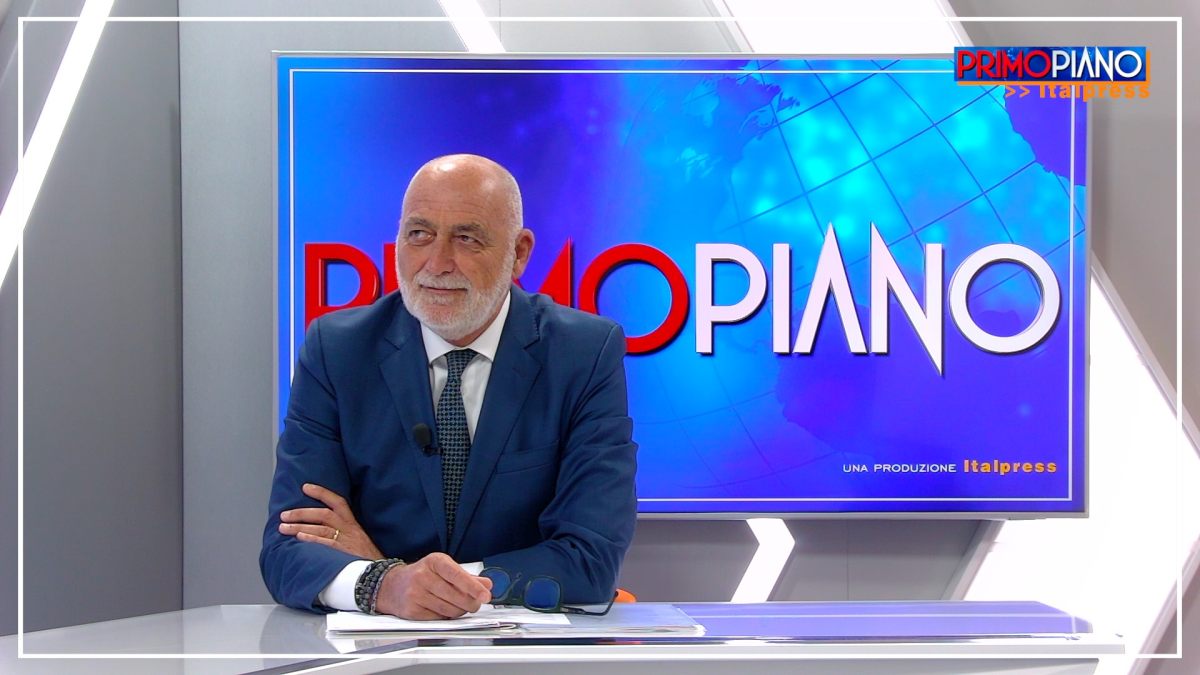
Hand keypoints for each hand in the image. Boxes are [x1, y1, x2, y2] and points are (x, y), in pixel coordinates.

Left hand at [278, 483, 383, 559]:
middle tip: (284, 515)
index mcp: (352, 525)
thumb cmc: (367, 560)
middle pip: (323, 514)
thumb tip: (316, 533)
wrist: (382, 575)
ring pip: (321, 528)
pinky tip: (299, 538)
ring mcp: (347, 541)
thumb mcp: (357, 541)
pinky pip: (326, 543)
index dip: (322, 493)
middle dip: (301, 513)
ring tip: (283, 528)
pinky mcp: (344, 553)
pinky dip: (312, 540)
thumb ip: (341, 535)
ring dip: (300, 527)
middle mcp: (349, 530)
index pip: (338, 502)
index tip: (306, 487)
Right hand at [373, 552, 493, 619]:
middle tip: (475, 603)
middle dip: (471, 603)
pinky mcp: (412, 610)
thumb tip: (487, 584)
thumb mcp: (444, 568)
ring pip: (449, 610)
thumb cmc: (422, 575)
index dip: (474, 587)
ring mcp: (416, 594)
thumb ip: (467, 577)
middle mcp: (423, 576)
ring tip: (458, 606)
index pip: (458, 575)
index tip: (486, 595)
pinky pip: (438, 619)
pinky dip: (446, 617)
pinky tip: (443, 610)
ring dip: (459, 611)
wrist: (391, 586)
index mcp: (435, 562)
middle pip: (456, 597)